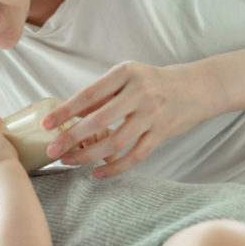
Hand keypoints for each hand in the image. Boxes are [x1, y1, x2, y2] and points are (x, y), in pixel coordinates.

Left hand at [43, 61, 212, 177]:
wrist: (199, 87)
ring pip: (116, 141)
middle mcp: (141, 92)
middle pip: (100, 120)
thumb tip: (66, 111)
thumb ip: (100, 94)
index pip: (89, 94)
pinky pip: (135, 156)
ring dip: (88, 155)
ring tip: (68, 160)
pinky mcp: (163, 133)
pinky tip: (97, 172)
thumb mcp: (126, 78)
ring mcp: (153, 114)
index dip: (65, 111)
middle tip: (52, 150)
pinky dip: (114, 167)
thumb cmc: (153, 82)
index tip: (45, 123)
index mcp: (126, 73)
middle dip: (71, 137)